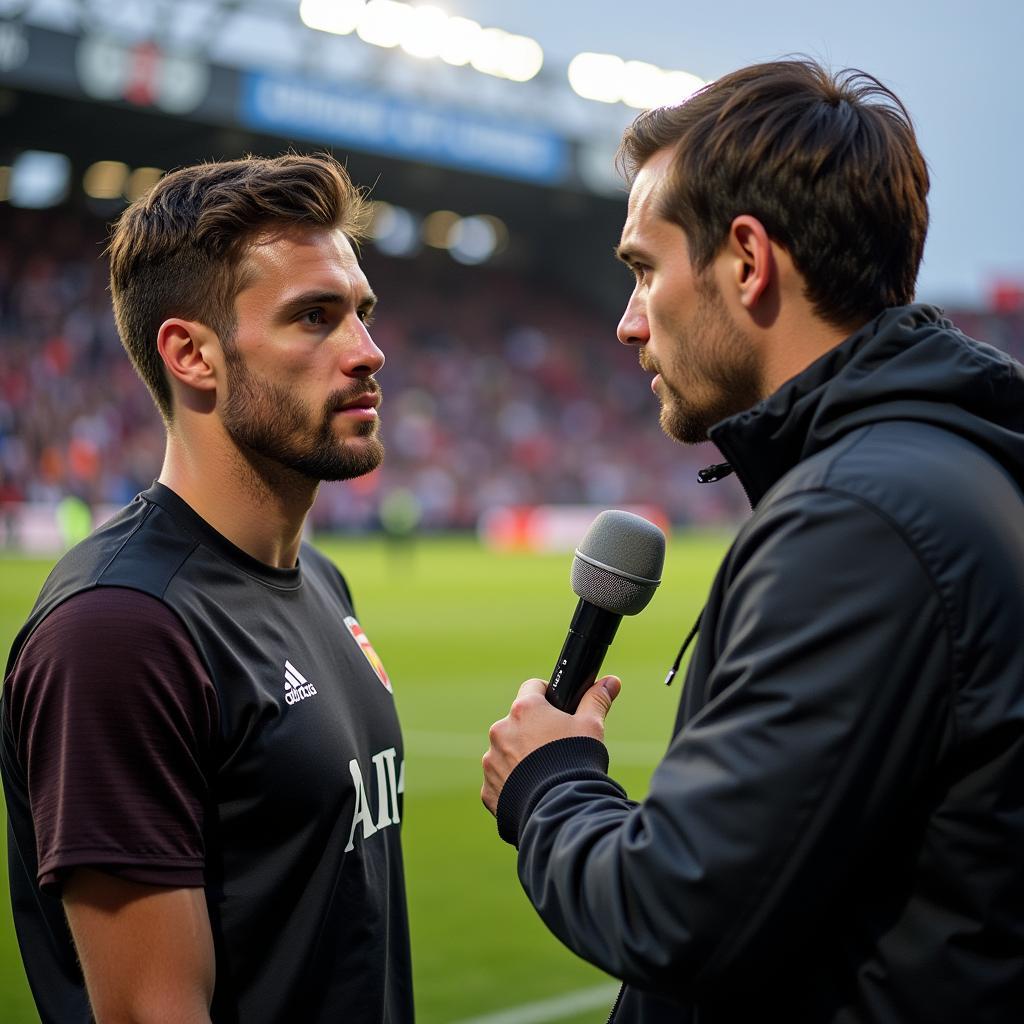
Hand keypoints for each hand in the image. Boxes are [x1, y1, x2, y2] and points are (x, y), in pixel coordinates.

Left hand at [481, 675, 620, 814]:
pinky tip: (532, 790)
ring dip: (519, 756)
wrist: (559, 810)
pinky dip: (512, 783)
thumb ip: (596, 700)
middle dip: (534, 730)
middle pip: (518, 722)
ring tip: (544, 772)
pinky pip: (499, 779)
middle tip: (555, 746)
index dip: (547, 696)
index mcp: (524, 709)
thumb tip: (611, 681)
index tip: (558, 709)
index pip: (532, 687)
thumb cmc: (575, 761)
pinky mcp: (488, 788)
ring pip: (506, 750)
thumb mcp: (591, 726)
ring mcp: (491, 759)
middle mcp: (501, 730)